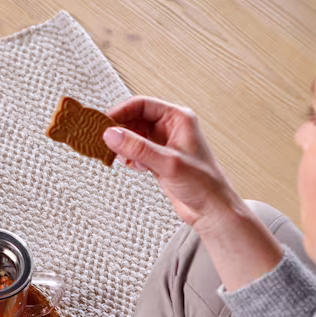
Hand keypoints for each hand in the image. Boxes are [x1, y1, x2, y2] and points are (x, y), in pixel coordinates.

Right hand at [104, 96, 282, 289]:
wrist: (212, 211)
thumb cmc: (203, 184)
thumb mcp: (168, 163)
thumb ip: (138, 148)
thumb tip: (112, 134)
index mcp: (179, 119)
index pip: (143, 105)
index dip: (122, 112)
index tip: (104, 123)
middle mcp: (171, 128)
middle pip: (135, 119)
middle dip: (119, 130)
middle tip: (103, 140)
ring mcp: (164, 145)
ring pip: (134, 137)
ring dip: (123, 146)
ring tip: (116, 156)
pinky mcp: (158, 160)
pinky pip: (136, 152)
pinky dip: (129, 158)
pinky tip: (131, 167)